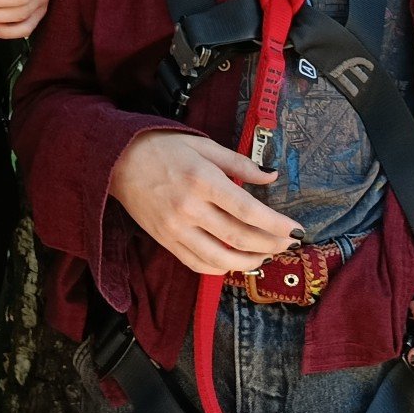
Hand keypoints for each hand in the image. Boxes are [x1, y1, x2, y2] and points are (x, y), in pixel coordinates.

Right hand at [107, 130, 302, 274]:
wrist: (117, 160)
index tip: (296, 230)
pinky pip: (198, 264)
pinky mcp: (165, 241)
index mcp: (202, 180)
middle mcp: (189, 208)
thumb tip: (271, 176)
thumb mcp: (203, 144)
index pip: (247, 210)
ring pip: (221, 258)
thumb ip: (239, 163)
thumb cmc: (162, 146)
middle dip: (270, 245)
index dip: (276, 225)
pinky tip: (236, 261)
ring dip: (250, 261)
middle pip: (239, 237)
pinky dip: (221, 267)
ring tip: (267, 255)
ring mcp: (175, 229)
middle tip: (288, 244)